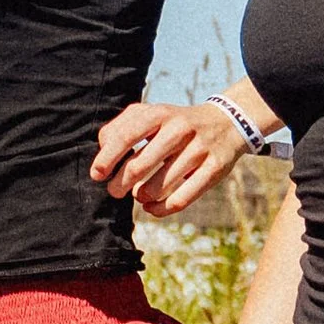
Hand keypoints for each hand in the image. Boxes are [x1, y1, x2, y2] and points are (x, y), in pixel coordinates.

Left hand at [92, 98, 247, 215]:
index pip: (127, 136)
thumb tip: (102, 149)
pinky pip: (182, 198)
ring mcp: (199, 149)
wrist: (226, 123)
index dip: (108, 158)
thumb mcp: (151, 115)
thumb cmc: (175, 124)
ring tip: (138, 195)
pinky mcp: (214, 169)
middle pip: (140, 164)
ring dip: (142, 195)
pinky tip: (151, 209)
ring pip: (160, 185)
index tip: (97, 174)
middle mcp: (180, 128)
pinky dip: (162, 209)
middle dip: (120, 183)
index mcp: (160, 113)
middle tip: (114, 192)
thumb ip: (121, 127)